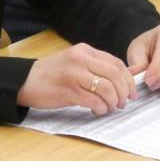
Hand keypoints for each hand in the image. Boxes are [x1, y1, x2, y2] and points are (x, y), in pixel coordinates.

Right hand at [17, 43, 136, 114]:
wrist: (27, 80)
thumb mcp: (75, 61)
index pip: (116, 63)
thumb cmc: (53, 73)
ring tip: (111, 107)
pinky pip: (93, 100)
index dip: (128, 79)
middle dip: (124, 91)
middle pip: (115, 74)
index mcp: (85, 50)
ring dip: (114, 101)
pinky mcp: (68, 91)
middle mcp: (81, 59)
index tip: (132, 91)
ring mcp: (74, 74)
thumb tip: (122, 79)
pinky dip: (101, 107)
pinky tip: (98, 110)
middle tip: (124, 102)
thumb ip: (95, 66)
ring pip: (106, 88)